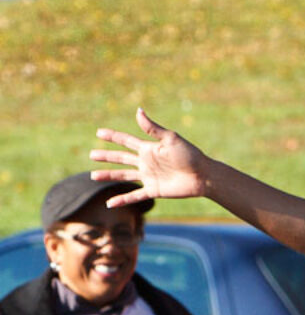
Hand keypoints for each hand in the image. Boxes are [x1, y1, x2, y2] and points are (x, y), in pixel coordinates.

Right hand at [91, 108, 210, 205]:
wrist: (203, 176)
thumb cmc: (190, 155)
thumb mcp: (170, 139)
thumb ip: (152, 128)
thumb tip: (138, 110)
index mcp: (149, 148)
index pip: (126, 141)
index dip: (113, 137)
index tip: (99, 132)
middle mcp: (147, 162)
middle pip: (122, 158)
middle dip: (107, 156)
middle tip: (91, 154)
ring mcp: (149, 176)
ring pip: (124, 175)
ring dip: (109, 175)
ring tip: (93, 175)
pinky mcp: (154, 190)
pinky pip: (135, 196)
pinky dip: (122, 199)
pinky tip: (109, 204)